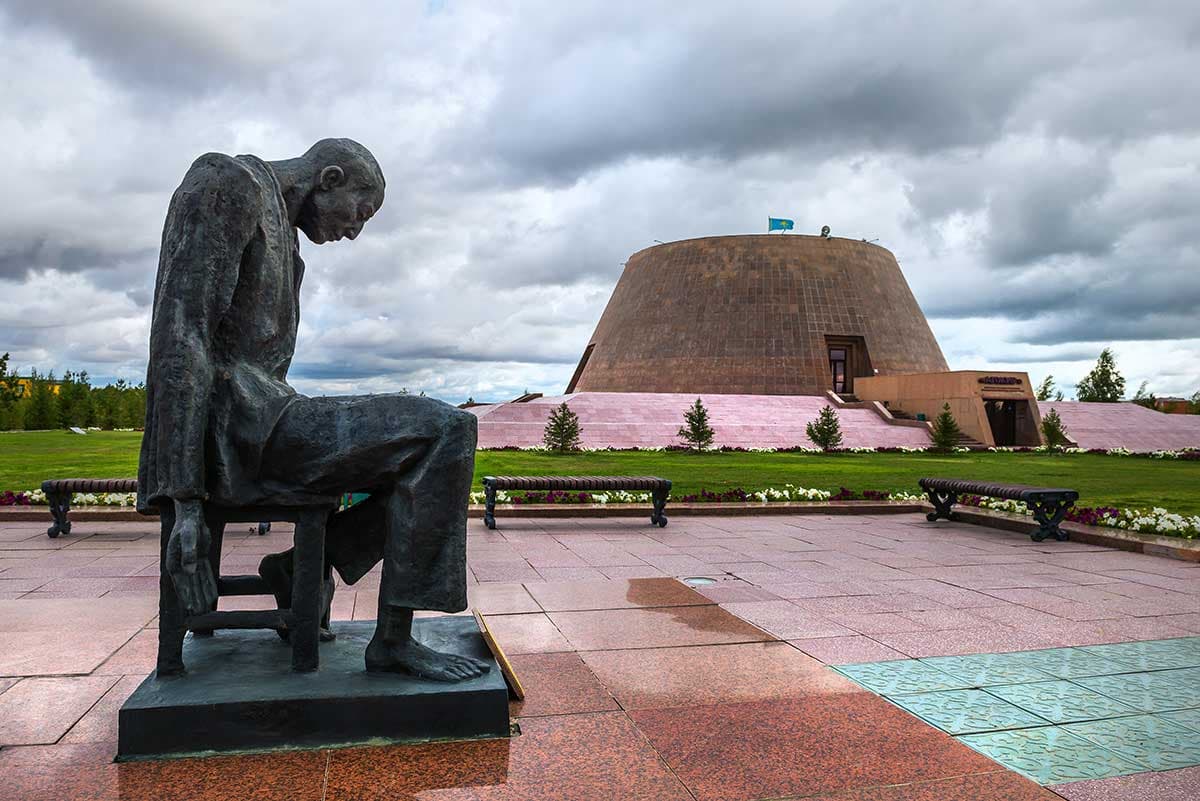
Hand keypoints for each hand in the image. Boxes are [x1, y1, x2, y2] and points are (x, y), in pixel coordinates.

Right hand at [167, 499, 217, 615]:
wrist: (192, 516)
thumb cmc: (187, 526)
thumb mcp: (188, 537)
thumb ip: (188, 553)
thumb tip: (189, 571)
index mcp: (174, 563)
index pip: (181, 584)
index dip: (186, 597)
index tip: (191, 609)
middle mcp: (181, 566)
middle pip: (189, 587)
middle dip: (194, 601)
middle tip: (200, 616)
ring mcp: (190, 563)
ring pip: (198, 583)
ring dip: (201, 596)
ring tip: (206, 610)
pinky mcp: (200, 559)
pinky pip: (205, 575)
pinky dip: (208, 585)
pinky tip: (213, 596)